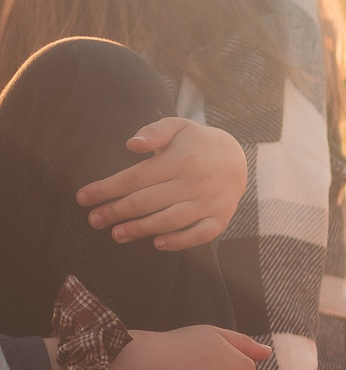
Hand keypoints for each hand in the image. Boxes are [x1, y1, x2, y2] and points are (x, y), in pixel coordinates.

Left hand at [77, 118, 246, 251]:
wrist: (238, 158)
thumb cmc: (197, 142)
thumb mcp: (178, 126)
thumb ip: (153, 132)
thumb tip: (130, 144)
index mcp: (181, 160)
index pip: (135, 178)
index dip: (105, 189)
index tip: (83, 198)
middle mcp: (195, 182)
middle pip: (147, 201)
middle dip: (116, 212)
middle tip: (94, 220)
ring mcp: (210, 202)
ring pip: (169, 220)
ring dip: (140, 229)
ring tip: (116, 234)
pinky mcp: (221, 217)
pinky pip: (200, 234)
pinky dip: (178, 242)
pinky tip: (157, 243)